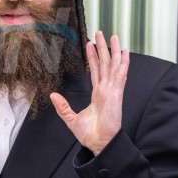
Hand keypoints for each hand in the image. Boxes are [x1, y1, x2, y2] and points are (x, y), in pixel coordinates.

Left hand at [50, 31, 128, 153]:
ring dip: (113, 50)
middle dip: (103, 48)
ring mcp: (112, 90)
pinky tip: (124, 52)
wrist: (99, 143)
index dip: (93, 57)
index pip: (95, 71)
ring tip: (112, 36)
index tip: (90, 45)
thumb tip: (53, 95)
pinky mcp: (116, 93)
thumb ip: (63, 106)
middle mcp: (106, 90)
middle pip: (105, 64)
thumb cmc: (90, 134)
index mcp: (98, 94)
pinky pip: (120, 74)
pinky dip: (123, 62)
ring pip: (113, 65)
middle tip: (100, 33)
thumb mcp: (71, 118)